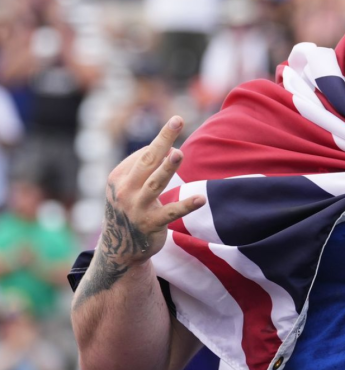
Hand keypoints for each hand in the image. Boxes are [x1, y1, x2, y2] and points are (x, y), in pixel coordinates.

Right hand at [98, 116, 205, 269]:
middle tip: (177, 121)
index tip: (175, 134)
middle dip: (162, 139)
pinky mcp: (152, 224)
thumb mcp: (127, 187)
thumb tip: (170, 147)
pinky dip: (186, 205)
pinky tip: (201, 199)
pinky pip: (172, 212)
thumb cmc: (129, 209)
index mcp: (118, 177)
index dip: (160, 146)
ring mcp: (138, 208)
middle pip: (147, 160)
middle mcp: (125, 190)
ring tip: (179, 153)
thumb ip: (144, 168)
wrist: (119, 248)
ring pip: (155, 183)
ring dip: (167, 168)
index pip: (143, 156)